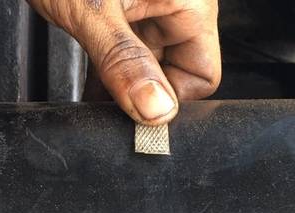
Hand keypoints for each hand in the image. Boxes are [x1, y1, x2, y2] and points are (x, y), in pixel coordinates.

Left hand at [27, 0, 220, 124]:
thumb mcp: (92, 11)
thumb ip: (123, 61)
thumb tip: (155, 111)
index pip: (202, 74)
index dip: (171, 101)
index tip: (138, 119)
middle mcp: (175, 2)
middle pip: (176, 72)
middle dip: (144, 95)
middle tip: (111, 112)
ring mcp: (149, 6)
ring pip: (150, 65)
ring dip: (124, 86)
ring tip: (96, 98)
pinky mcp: (124, 9)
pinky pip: (128, 51)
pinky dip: (111, 71)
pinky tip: (91, 85)